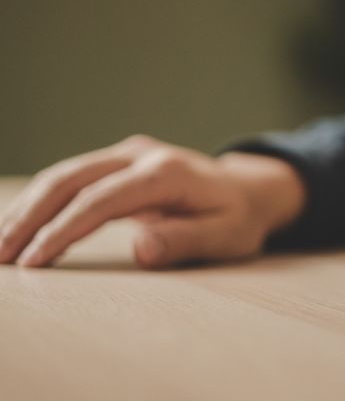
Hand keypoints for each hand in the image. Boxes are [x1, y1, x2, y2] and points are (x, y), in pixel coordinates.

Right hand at [0, 135, 304, 267]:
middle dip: (30, 218)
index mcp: (168, 173)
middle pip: (71, 179)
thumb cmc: (239, 218)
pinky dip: (41, 201)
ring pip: (64, 174)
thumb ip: (186, 241)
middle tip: (0, 257)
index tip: (34, 261)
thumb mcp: (227, 237)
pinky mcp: (118, 161)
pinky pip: (71, 177)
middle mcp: (141, 154)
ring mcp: (127, 153)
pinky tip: (20, 226)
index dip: (64, 230)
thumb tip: (141, 249)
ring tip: (0, 246)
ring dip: (28, 209)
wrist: (249, 189)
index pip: (103, 200)